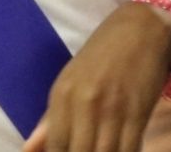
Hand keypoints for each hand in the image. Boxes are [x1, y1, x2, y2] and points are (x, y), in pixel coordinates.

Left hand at [23, 2, 170, 151]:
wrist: (141, 30)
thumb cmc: (101, 56)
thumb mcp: (69, 82)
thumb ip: (50, 119)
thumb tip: (29, 149)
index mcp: (62, 95)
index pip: (56, 146)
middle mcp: (84, 104)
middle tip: (88, 151)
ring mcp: (112, 109)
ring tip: (101, 151)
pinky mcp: (139, 113)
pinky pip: (129, 149)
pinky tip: (121, 151)